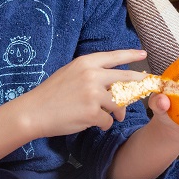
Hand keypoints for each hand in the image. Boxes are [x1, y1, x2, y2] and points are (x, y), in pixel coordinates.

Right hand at [22, 49, 148, 136]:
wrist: (33, 112)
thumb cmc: (50, 94)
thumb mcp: (70, 73)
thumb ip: (91, 73)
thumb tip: (113, 80)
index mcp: (86, 62)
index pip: (114, 56)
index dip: (131, 55)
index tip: (143, 54)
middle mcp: (92, 75)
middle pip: (125, 78)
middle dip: (138, 85)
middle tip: (144, 88)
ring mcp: (93, 94)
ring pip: (119, 102)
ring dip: (119, 112)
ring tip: (116, 116)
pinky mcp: (92, 112)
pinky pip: (108, 119)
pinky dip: (105, 124)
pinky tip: (98, 124)